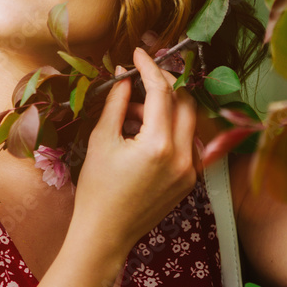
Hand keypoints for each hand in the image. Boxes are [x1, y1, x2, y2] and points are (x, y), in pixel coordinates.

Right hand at [72, 47, 198, 256]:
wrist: (105, 234)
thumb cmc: (97, 189)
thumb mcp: (102, 140)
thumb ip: (116, 103)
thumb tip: (124, 76)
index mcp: (158, 144)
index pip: (162, 91)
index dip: (150, 67)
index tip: (139, 52)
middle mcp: (182, 156)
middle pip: (185, 101)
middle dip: (163, 85)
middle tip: (138, 80)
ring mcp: (190, 170)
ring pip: (188, 121)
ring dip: (165, 108)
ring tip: (131, 116)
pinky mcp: (189, 180)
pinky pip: (187, 142)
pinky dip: (169, 130)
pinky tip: (142, 136)